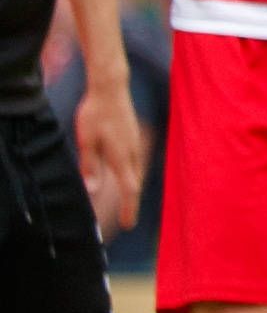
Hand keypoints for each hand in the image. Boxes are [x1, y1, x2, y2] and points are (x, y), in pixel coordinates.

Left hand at [77, 79, 143, 235]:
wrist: (111, 87)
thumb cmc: (95, 114)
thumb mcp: (85, 141)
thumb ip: (90, 165)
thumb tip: (92, 189)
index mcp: (120, 156)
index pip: (128, 189)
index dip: (129, 208)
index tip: (129, 225)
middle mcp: (132, 152)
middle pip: (134, 183)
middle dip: (130, 202)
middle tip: (126, 220)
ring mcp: (135, 144)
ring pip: (135, 172)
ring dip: (131, 188)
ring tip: (127, 201)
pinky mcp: (133, 137)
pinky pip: (134, 162)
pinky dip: (131, 174)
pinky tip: (126, 174)